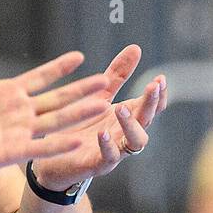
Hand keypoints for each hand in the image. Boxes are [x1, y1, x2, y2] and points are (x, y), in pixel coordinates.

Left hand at [0, 51, 110, 185]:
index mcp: (9, 94)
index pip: (40, 78)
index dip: (59, 68)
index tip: (80, 56)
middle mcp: (20, 112)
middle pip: (58, 99)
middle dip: (82, 89)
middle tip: (108, 80)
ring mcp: (20, 132)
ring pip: (57, 121)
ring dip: (80, 113)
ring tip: (104, 105)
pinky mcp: (13, 151)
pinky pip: (41, 147)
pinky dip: (60, 145)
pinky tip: (80, 141)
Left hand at [30, 44, 167, 191]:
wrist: (53, 157)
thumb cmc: (80, 125)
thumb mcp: (98, 96)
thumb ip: (117, 75)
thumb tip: (136, 48)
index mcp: (128, 117)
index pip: (153, 106)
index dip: (159, 94)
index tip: (159, 78)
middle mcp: (125, 134)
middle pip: (147, 120)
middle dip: (151, 104)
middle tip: (151, 87)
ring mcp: (115, 151)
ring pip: (135, 142)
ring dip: (132, 125)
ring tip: (121, 108)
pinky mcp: (97, 165)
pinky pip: (109, 157)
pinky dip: (108, 145)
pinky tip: (102, 132)